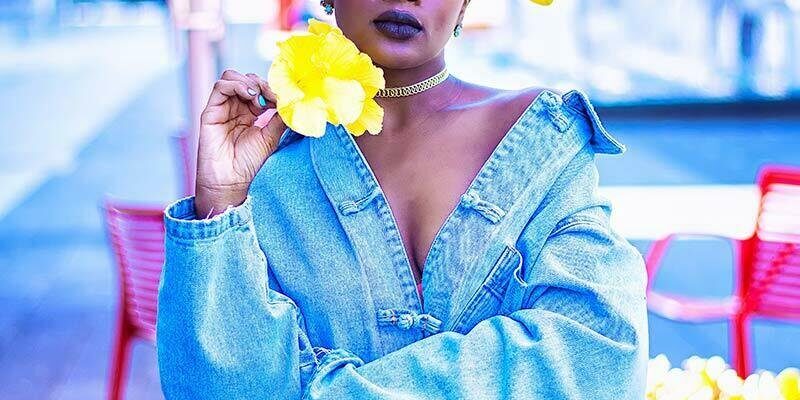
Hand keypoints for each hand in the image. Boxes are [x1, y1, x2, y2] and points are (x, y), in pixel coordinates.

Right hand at [194, 69, 286, 217]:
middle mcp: (235, 108)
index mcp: (250, 113)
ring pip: (231, 77)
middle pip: (246, 79)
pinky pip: (220, 87)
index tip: (283, 97)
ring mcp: (223, 108)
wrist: (231, 181)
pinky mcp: (211, 111)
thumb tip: (292, 102)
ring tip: (260, 97)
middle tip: (272, 96)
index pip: (260, 89)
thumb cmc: (248, 164)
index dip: (271, 88)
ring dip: (249, 82)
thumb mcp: (271, 137)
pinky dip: (236, 84)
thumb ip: (279, 118)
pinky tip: (250, 95)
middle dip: (262, 83)